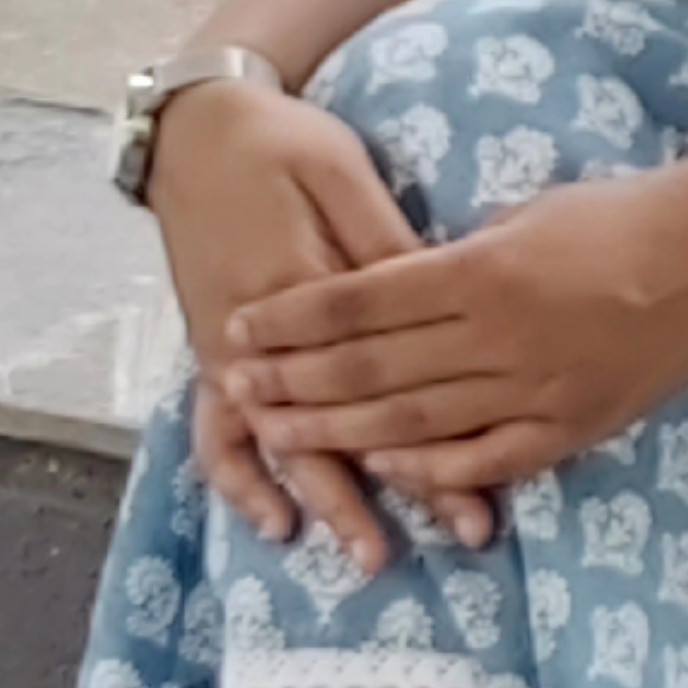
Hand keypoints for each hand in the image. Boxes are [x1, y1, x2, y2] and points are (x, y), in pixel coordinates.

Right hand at [151, 76, 493, 575]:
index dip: (443, 424)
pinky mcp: (213, 354)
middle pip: (344, 422)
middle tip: (461, 533)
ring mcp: (232, 353)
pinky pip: (219, 432)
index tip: (494, 472)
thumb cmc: (285, 147)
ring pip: (285, 444)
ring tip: (369, 554)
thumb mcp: (344, 177)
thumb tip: (449, 304)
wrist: (194, 132)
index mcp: (311, 286)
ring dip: (329, 499)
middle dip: (408, 482)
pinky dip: (243, 481)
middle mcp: (267, 336)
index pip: (390, 372)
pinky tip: (276, 521)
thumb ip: (388, 248)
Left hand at [221, 156, 687, 501]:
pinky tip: (383, 468)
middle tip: (240, 388)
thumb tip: (401, 286)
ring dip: (340, 431)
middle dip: (295, 380)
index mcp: (482, 271)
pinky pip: (485, 458)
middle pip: (372, 368)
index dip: (293, 319)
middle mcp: (499, 336)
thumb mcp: (528, 211)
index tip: (241, 326)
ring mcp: (536, 389)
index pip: (360, 301)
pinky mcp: (572, 427)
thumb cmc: (624, 213)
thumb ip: (461, 255)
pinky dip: (430, 467)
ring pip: (415, 422)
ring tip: (282, 434)